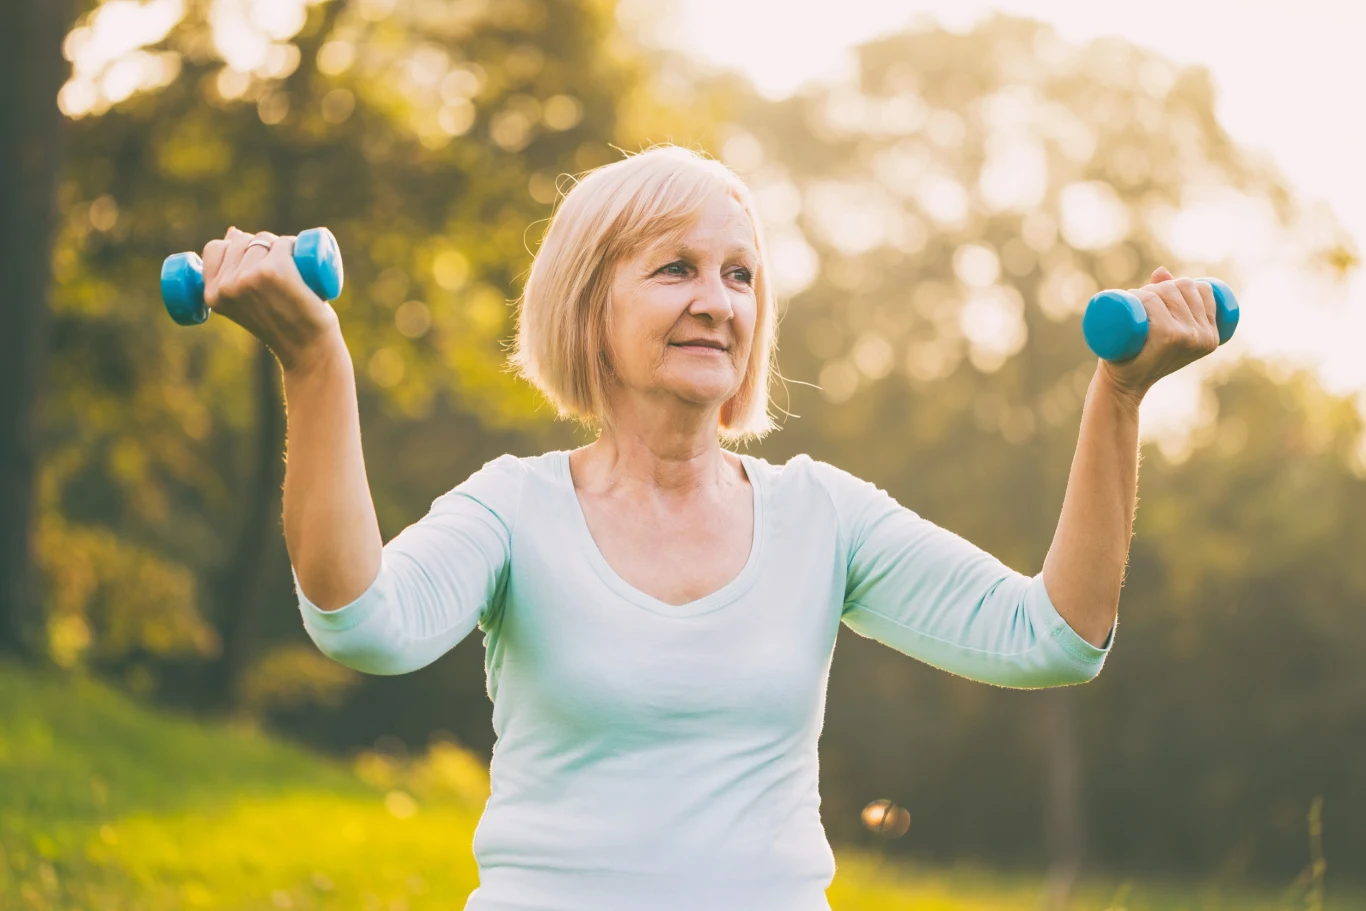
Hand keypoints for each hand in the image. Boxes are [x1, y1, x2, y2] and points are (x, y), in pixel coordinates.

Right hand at [202, 227, 342, 371]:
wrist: (307, 349)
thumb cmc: (281, 324)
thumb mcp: (246, 302)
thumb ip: (233, 274)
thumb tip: (233, 232)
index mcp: (212, 295)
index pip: (214, 249)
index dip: (236, 248)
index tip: (255, 261)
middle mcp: (227, 286)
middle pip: (241, 241)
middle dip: (261, 245)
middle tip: (280, 270)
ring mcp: (249, 278)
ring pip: (263, 240)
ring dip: (280, 245)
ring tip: (293, 271)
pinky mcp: (274, 272)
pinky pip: (283, 243)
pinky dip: (293, 245)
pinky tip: (299, 260)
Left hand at [1097, 266, 1220, 404]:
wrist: (1123, 385)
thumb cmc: (1142, 356)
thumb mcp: (1163, 328)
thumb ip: (1166, 299)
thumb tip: (1160, 271)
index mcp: (1212, 336)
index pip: (1202, 290)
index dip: (1179, 285)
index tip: (1159, 297)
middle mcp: (1204, 336)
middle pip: (1183, 287)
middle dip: (1159, 287)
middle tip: (1139, 302)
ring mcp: (1186, 336)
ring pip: (1165, 292)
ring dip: (1145, 291)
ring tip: (1132, 303)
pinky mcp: (1167, 336)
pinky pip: (1153, 302)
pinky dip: (1141, 297)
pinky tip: (1133, 299)